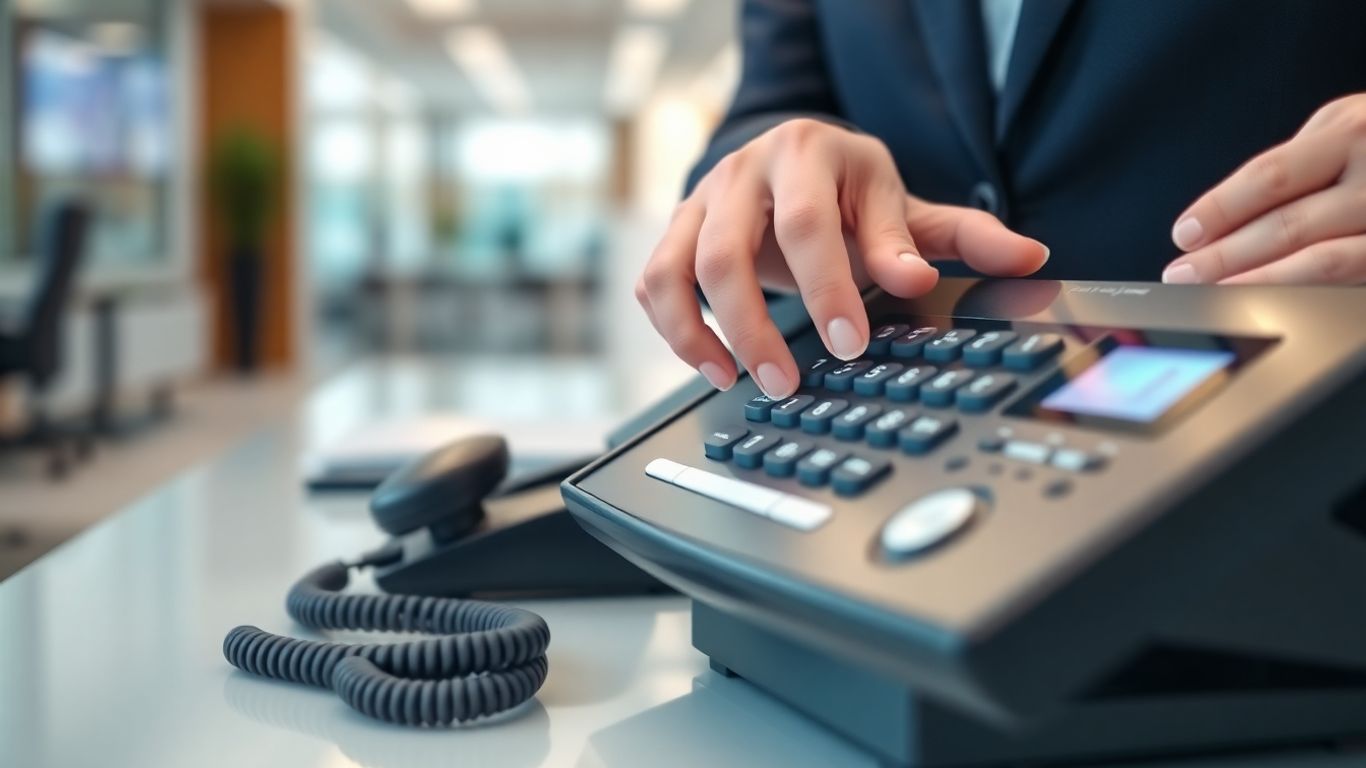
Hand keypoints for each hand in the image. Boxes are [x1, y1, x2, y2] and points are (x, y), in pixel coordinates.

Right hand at [636, 118, 1048, 398]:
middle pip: (728, 252)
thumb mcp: (903, 203)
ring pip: (675, 269)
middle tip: (787, 383)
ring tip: (734, 380)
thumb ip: (960, 234)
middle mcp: (743, 172)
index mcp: (806, 154)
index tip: (850, 344)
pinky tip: (712, 366)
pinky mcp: (674, 233)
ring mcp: (699, 202)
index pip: (807, 225)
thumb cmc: (849, 190)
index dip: (827, 289)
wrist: (789, 160)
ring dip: (699, 334)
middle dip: (755, 327)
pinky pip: (654, 284)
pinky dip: (673, 330)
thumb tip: (1025, 257)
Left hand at [1166, 94, 1365, 284]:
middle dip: (1227, 256)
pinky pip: (1352, 279)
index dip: (1222, 209)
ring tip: (1216, 294)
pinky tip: (1275, 299)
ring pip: (1323, 262)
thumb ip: (1298, 161)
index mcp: (1353, 132)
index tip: (1185, 235)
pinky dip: (1306, 291)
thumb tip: (1228, 211)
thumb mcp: (1348, 125)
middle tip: (1183, 274)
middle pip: (1289, 224)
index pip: (1271, 176)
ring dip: (1260, 282)